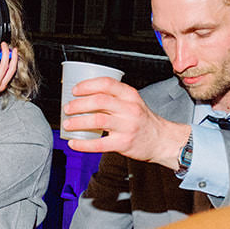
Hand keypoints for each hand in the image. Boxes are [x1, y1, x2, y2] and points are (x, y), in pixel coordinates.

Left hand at [64, 77, 191, 166]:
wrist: (161, 140)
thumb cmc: (142, 120)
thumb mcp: (132, 103)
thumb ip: (113, 98)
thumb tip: (84, 97)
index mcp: (130, 95)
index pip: (106, 84)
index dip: (87, 85)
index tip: (75, 90)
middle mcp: (129, 109)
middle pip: (99, 101)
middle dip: (78, 104)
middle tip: (67, 108)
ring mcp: (127, 126)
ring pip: (97, 120)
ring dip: (78, 122)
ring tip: (67, 124)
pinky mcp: (124, 143)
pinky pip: (99, 144)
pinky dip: (83, 144)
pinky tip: (73, 143)